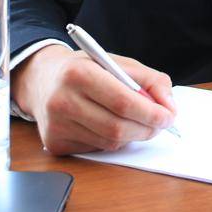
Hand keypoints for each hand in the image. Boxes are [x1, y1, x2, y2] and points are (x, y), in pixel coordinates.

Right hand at [12, 44, 176, 155]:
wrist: (43, 80)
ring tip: (136, 122)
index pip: (123, 101)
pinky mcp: (55, 143)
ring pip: (110, 142)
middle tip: (160, 124)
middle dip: (147, 129)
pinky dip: (112, 140)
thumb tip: (169, 106)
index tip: (169, 116)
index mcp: (78, 73)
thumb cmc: (85, 69)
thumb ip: (149, 79)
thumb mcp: (116, 62)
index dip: (151, 113)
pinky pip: (97, 148)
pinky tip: (107, 124)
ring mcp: (57, 125)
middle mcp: (63, 100)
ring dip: (132, 135)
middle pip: (117, 127)